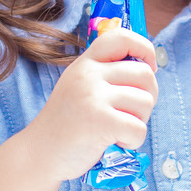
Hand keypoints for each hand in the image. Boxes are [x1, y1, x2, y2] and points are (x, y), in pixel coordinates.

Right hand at [24, 27, 158, 184]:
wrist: (40, 153)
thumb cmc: (67, 123)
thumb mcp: (80, 86)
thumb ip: (105, 74)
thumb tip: (148, 68)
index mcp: (86, 63)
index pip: (121, 37)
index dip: (145, 48)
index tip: (150, 66)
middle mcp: (89, 74)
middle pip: (144, 73)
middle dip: (149, 96)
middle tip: (132, 113)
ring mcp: (94, 96)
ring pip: (145, 102)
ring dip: (140, 121)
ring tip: (118, 129)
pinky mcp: (100, 121)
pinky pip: (139, 128)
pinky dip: (133, 141)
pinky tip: (115, 142)